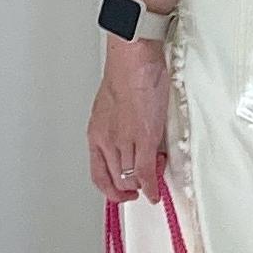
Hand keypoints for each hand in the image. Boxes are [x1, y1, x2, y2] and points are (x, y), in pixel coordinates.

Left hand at [87, 38, 169, 203]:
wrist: (134, 60)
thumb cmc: (127, 73)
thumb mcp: (113, 107)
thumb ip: (118, 127)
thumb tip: (129, 137)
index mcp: (96, 134)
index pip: (98, 174)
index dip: (111, 189)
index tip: (122, 192)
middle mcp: (106, 141)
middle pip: (115, 180)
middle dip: (130, 188)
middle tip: (143, 183)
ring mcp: (123, 142)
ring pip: (130, 180)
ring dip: (144, 185)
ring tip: (154, 176)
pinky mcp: (143, 140)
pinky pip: (146, 174)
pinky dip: (152, 188)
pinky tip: (156, 192)